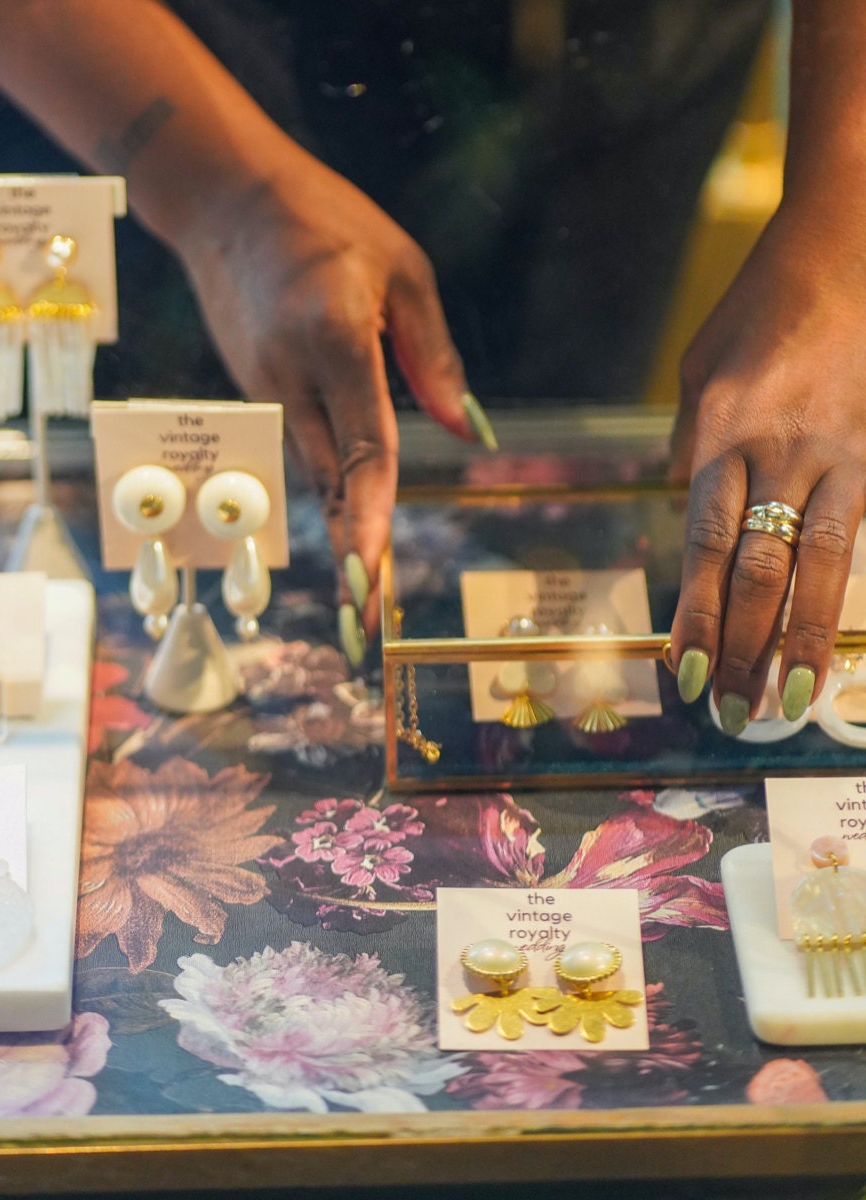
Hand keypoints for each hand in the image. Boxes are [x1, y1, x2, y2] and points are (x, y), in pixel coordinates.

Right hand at [173, 145, 479, 659]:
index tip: (372, 575)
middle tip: (369, 621)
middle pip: (329, 479)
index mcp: (333, 339)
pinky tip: (352, 524)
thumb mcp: (402, 271)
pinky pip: (303, 445)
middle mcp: (290, 376)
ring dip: (343, 528)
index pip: (360, 444)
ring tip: (369, 593)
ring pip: (315, 470)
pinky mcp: (257, 389)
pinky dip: (330, 486)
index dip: (368, 516)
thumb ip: (432, 357)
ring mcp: (264, 387)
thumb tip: (468, 432)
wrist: (223, 199)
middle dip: (352, 549)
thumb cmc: (325, 220)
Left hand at [669, 204, 865, 732]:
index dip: (696, 615)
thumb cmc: (760, 308)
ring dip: (801, 641)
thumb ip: (689, 444)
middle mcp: (781, 448)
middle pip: (759, 569)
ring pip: (820, 566)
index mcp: (722, 429)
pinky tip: (834, 639)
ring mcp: (842, 452)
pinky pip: (862, 533)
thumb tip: (683, 505)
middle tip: (731, 711)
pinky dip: (844, 591)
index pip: (704, 544)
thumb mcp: (699, 370)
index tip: (685, 671)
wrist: (848, 246)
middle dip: (743, 647)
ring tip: (785, 702)